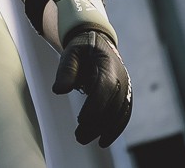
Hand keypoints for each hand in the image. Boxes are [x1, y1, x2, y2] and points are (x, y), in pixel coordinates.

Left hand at [53, 30, 132, 147]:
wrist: (99, 42)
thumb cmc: (83, 48)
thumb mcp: (71, 52)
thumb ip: (66, 70)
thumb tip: (58, 90)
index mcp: (108, 64)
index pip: (105, 87)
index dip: (95, 105)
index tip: (81, 120)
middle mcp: (121, 78)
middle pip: (112, 105)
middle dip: (96, 123)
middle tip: (78, 136)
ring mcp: (126, 87)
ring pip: (119, 114)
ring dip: (104, 130)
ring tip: (83, 139)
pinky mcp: (125, 96)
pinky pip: (123, 115)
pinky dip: (114, 129)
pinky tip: (102, 140)